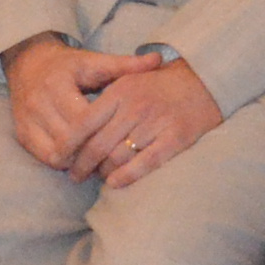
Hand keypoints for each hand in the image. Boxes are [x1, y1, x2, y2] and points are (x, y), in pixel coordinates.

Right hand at [5, 35, 116, 167]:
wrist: (29, 63)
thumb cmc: (69, 65)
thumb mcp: (95, 61)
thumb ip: (125, 65)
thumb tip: (158, 59)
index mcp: (57, 83)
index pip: (83, 120)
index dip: (104, 133)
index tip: (123, 140)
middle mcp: (38, 102)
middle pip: (70, 141)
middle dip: (93, 152)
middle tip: (115, 158)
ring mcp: (27, 120)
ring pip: (56, 154)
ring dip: (79, 161)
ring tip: (99, 161)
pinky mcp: (21, 133)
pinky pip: (44, 157)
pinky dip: (63, 161)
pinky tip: (79, 159)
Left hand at [81, 54, 225, 190]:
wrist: (204, 81)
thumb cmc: (159, 85)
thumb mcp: (128, 81)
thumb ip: (105, 102)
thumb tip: (73, 128)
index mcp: (120, 91)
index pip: (85, 122)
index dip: (69, 144)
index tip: (60, 156)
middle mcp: (136, 106)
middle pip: (98, 144)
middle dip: (82, 164)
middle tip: (74, 175)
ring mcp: (156, 122)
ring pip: (118, 156)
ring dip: (103, 172)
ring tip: (96, 177)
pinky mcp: (176, 138)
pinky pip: (145, 163)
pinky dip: (126, 176)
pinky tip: (114, 183)